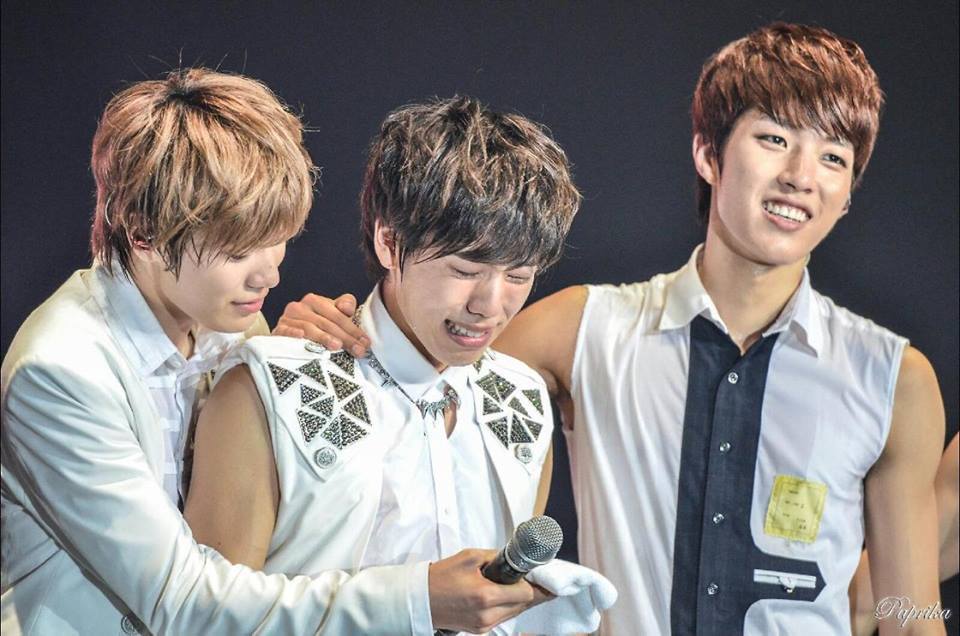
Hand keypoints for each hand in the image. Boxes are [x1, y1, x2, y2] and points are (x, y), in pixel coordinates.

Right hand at [273, 293, 369, 355]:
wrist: (285, 339)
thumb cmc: (314, 328)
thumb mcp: (331, 317)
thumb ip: (344, 307)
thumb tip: (347, 308)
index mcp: (315, 301)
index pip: (337, 314)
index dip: (353, 328)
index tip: (365, 342)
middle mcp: (300, 307)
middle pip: (327, 322)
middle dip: (345, 337)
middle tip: (358, 350)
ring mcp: (287, 318)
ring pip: (310, 327)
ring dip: (324, 337)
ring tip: (338, 346)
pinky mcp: (277, 330)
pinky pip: (286, 331)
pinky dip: (294, 334)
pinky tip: (302, 338)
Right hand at [429, 549, 552, 633]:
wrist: (419, 598)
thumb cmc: (441, 577)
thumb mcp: (470, 557)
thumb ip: (497, 557)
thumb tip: (515, 558)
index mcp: (485, 596)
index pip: (526, 594)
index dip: (535, 583)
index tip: (540, 574)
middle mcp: (487, 615)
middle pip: (524, 606)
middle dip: (531, 591)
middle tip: (536, 578)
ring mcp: (483, 626)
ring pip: (515, 613)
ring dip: (521, 600)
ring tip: (522, 584)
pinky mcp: (479, 630)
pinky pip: (503, 618)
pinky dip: (508, 606)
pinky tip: (506, 594)